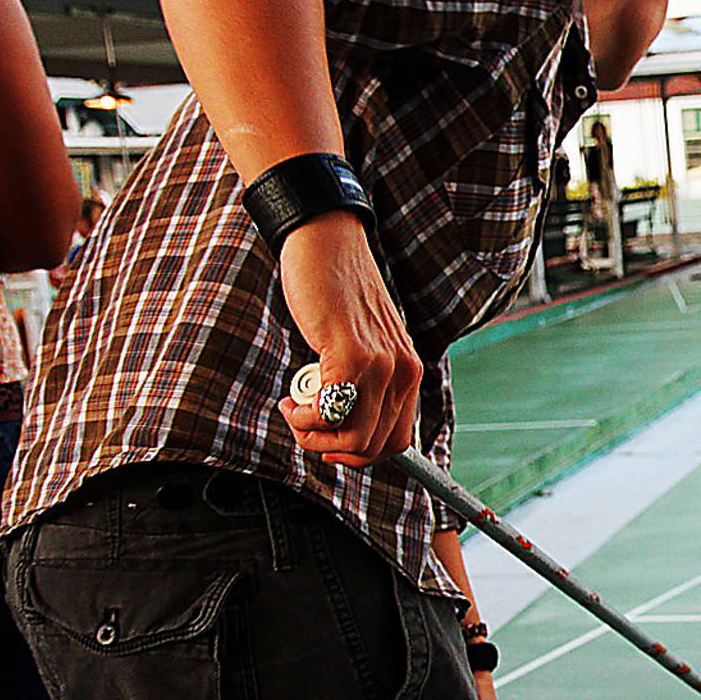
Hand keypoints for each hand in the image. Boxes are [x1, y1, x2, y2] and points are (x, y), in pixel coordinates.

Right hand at [274, 212, 422, 465]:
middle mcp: (403, 372)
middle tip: (305, 425)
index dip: (361, 455)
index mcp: (408, 372)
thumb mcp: (361, 346)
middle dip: (331, 449)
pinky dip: (304, 418)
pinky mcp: (352, 354)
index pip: (398, 442)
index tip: (330, 445)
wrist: (326, 244)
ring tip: (296, 411)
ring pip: (354, 439)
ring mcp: (381, 365)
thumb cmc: (335, 293)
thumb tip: (348, 428)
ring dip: (314, 436)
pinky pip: (330, 413)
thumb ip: (364, 382)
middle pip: (374, 447)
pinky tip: (292, 400)